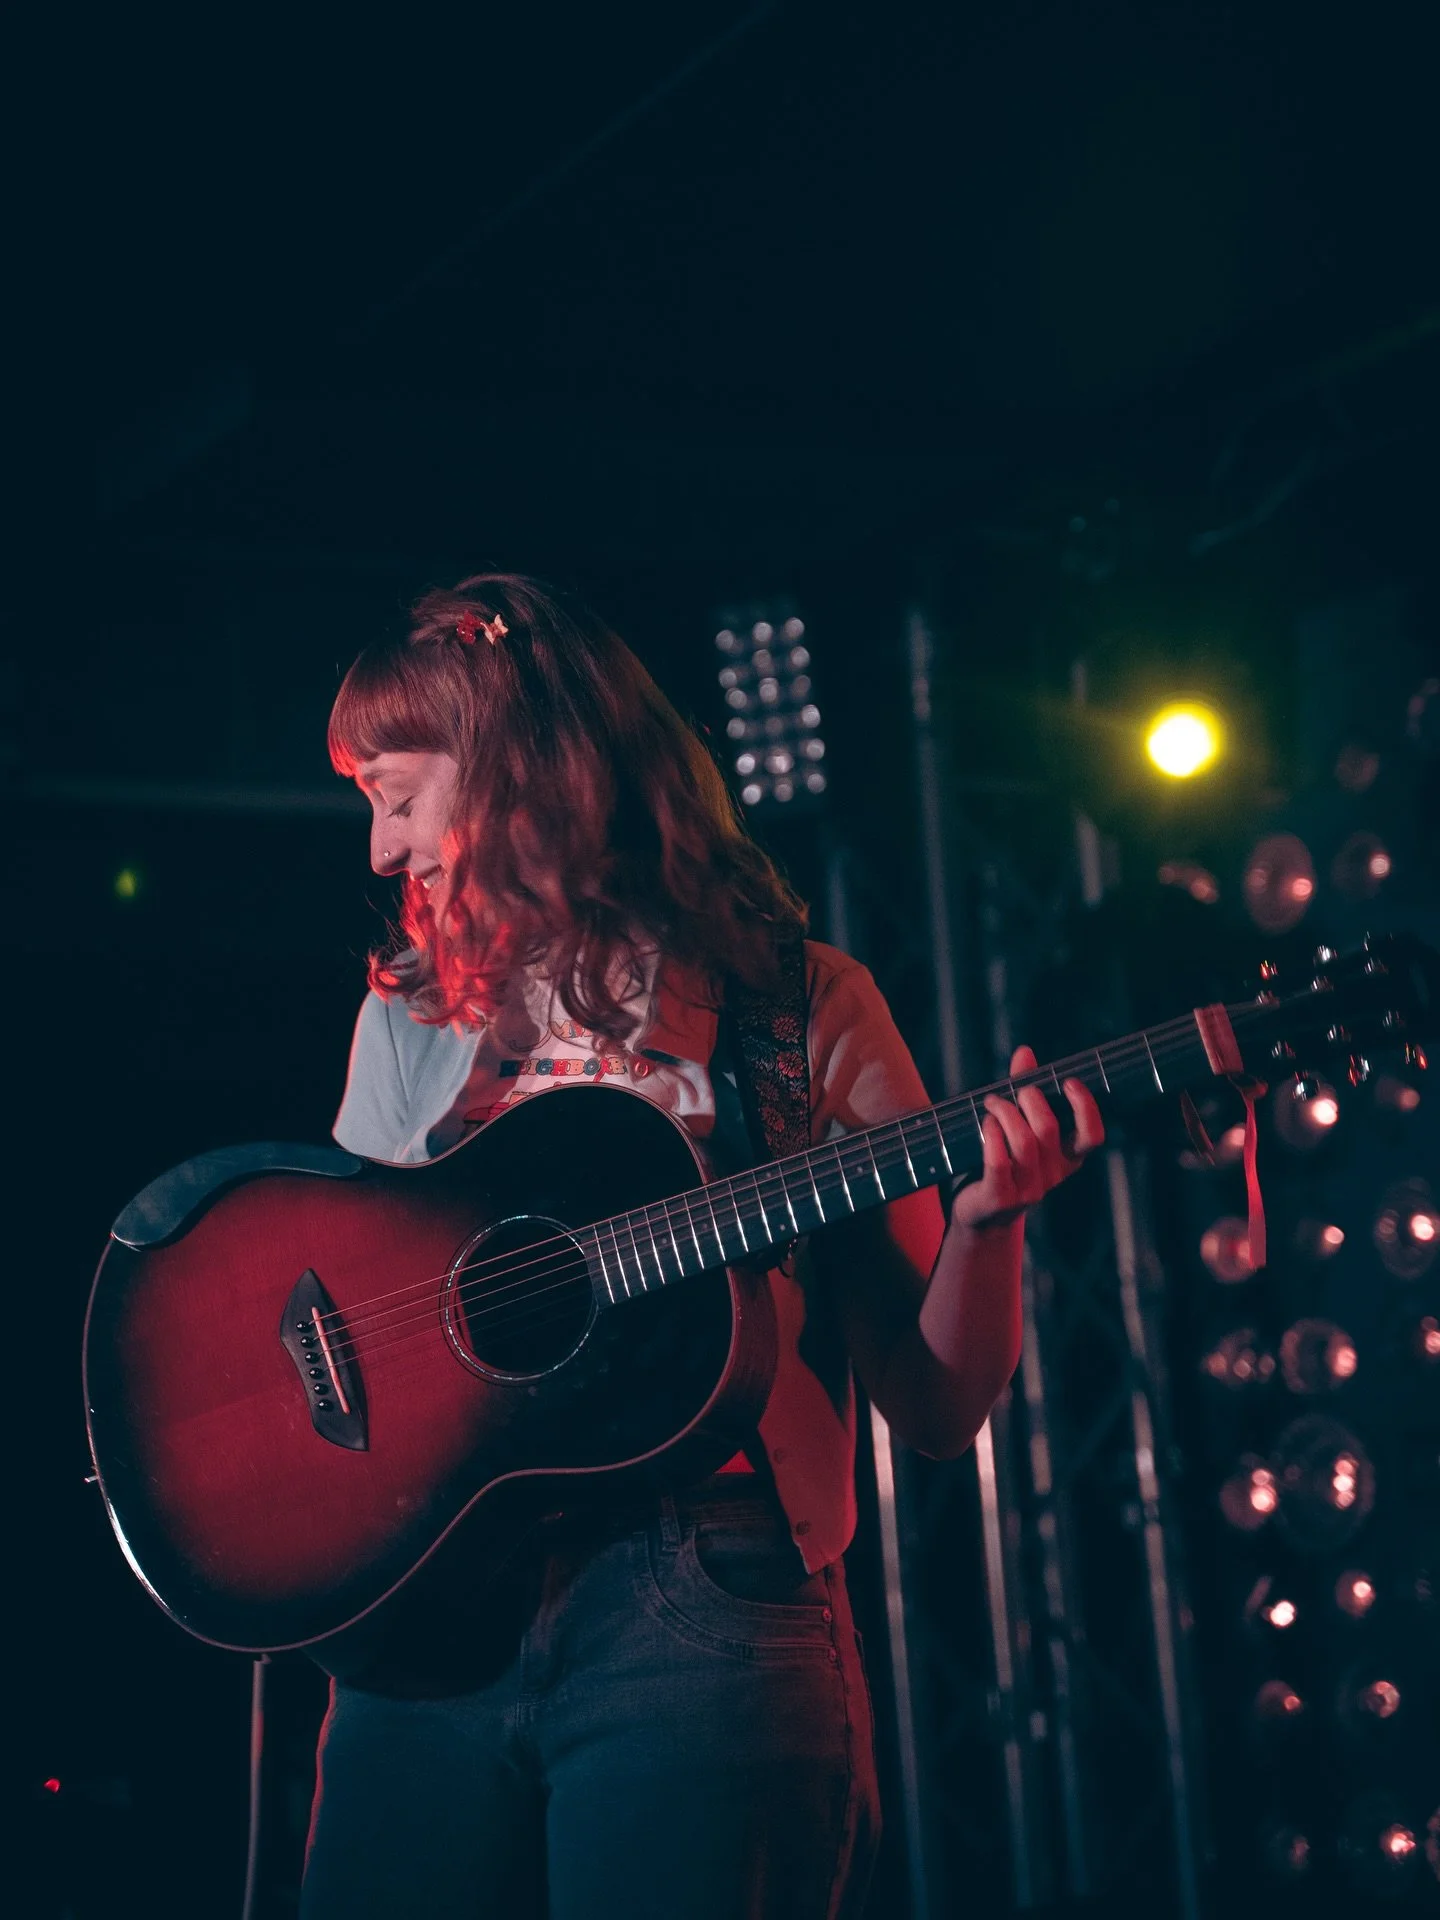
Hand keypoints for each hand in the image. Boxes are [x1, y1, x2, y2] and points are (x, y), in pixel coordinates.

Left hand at [949, 1045, 1104, 1234]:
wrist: (980, 1213)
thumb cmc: (1003, 1160)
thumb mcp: (1019, 1125)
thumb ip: (1024, 1089)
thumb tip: (1025, 1052)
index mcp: (1067, 1158)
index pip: (1091, 1137)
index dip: (1085, 1108)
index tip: (1069, 1081)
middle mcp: (1052, 1175)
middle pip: (1048, 1129)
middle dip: (1031, 1099)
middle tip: (1016, 1089)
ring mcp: (1028, 1190)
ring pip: (1023, 1142)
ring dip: (1005, 1113)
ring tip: (992, 1101)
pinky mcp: (1000, 1197)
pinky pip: (999, 1161)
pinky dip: (992, 1135)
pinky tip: (986, 1123)